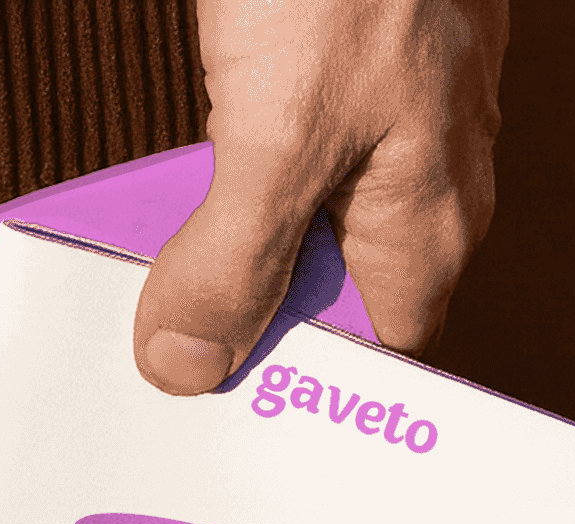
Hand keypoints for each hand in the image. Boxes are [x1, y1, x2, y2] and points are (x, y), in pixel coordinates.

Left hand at [134, 0, 508, 393]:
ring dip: (219, 230)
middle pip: (320, 288)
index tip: (212, 407)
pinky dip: (224, 162)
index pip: (370, 358)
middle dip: (238, 303)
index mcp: (430, 224)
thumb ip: (235, 259)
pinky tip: (173, 164)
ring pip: (294, 216)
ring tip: (145, 241)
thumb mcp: (277, 136)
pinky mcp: (351, 66)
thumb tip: (189, 363)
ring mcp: (391, 118)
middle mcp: (423, 180)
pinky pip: (281, 147)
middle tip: (154, 321)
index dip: (296, 388)